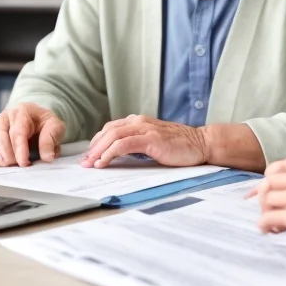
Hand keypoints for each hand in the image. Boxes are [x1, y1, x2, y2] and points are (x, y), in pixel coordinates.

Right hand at [0, 103, 64, 166]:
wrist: (37, 117)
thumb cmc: (45, 123)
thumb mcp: (55, 127)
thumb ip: (51, 140)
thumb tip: (47, 157)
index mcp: (24, 111)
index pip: (19, 132)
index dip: (20, 149)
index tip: (24, 163)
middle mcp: (9, 114)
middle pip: (3, 136)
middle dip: (9, 154)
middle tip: (18, 165)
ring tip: (8, 164)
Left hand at [80, 115, 207, 167]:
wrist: (201, 143)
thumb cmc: (179, 145)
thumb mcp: (154, 141)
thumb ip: (138, 143)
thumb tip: (118, 155)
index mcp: (139, 121)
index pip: (111, 128)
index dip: (97, 141)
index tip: (89, 156)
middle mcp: (140, 121)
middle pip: (108, 131)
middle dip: (93, 147)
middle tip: (84, 162)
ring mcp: (145, 129)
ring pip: (113, 136)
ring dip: (98, 151)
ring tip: (90, 164)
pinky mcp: (151, 139)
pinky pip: (123, 145)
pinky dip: (110, 153)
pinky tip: (103, 163)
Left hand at [256, 157, 285, 264]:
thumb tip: (283, 187)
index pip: (279, 166)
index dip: (269, 179)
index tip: (268, 192)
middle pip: (269, 182)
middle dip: (265, 198)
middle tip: (272, 212)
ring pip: (267, 199)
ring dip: (266, 213)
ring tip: (277, 224)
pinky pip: (269, 217)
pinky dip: (265, 225)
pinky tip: (273, 231)